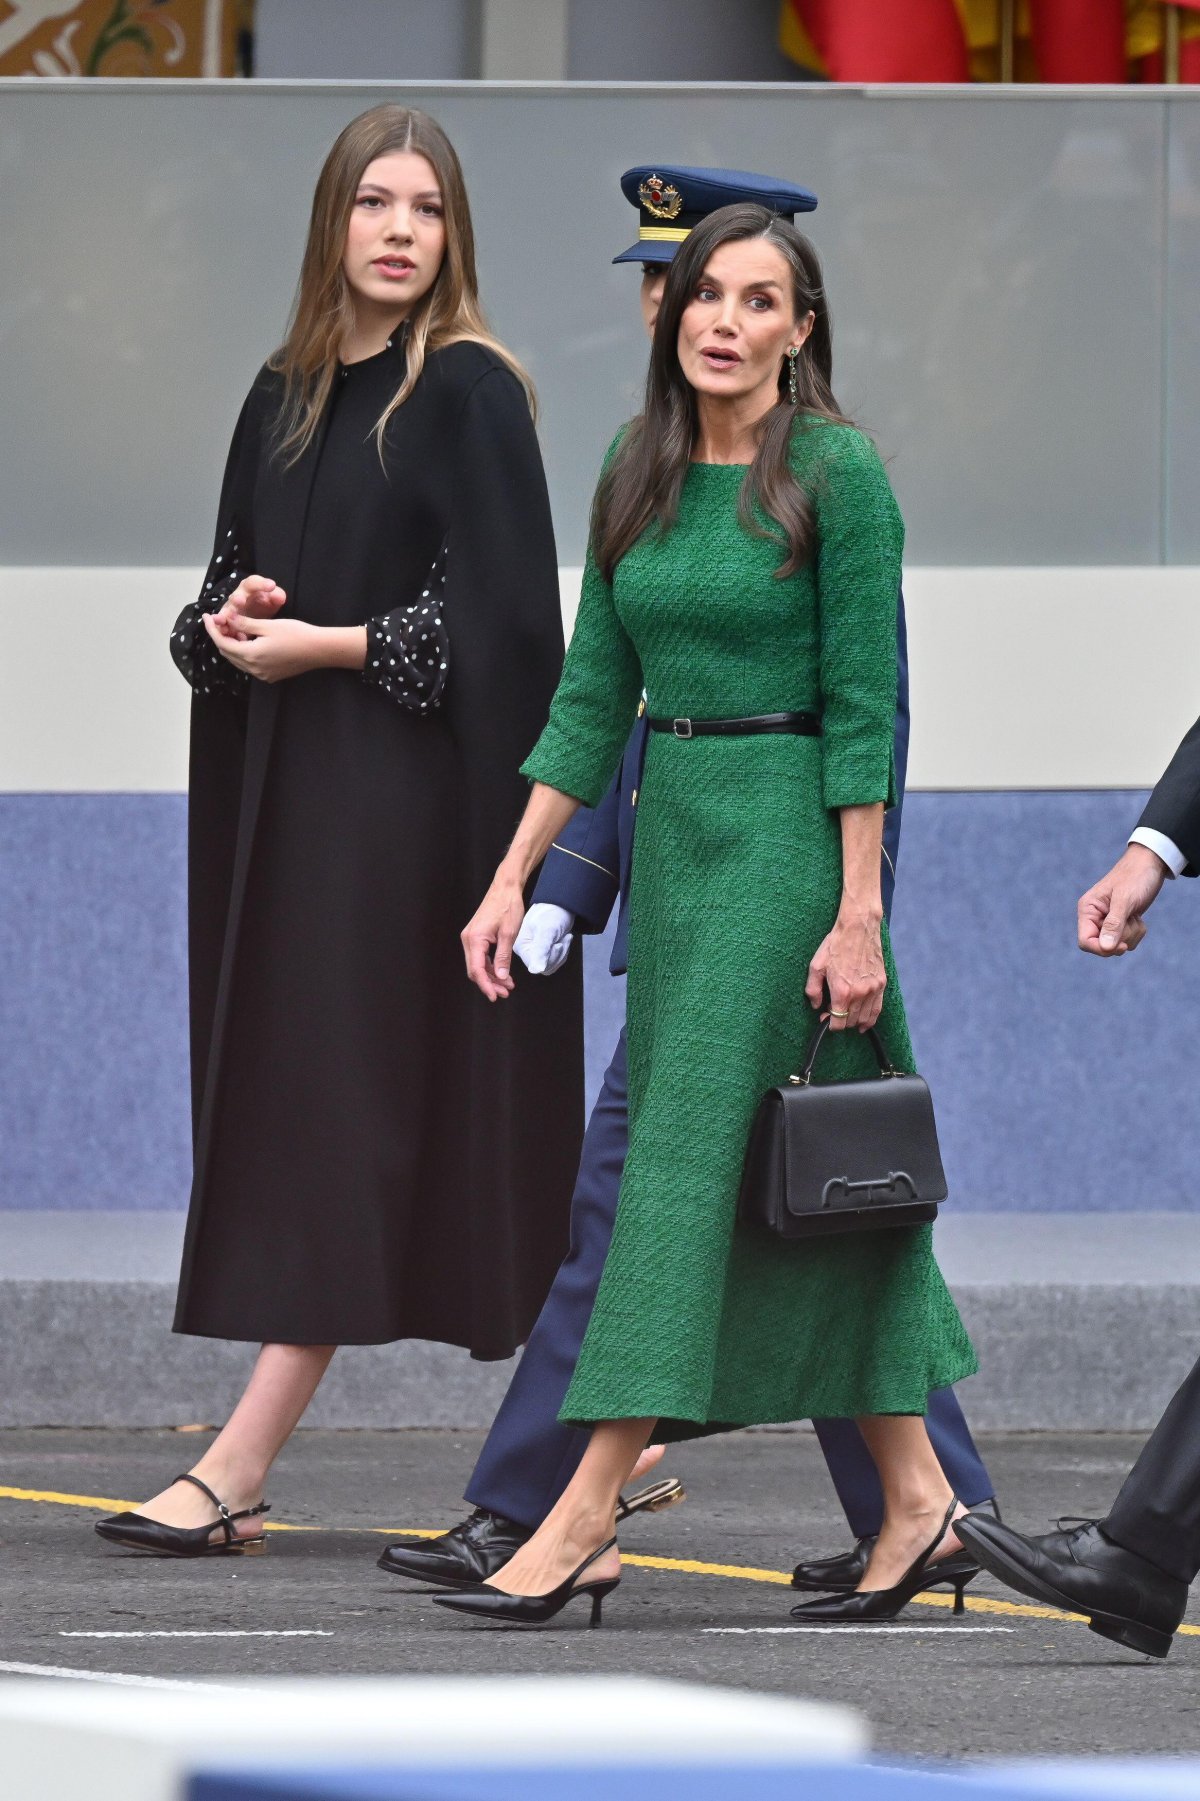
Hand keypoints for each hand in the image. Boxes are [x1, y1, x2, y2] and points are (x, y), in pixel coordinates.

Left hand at [202, 611, 321, 682]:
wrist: (319, 650)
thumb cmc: (296, 634)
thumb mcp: (267, 625)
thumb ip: (244, 624)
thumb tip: (227, 619)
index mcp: (251, 655)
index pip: (222, 643)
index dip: (212, 629)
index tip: (207, 617)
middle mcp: (254, 669)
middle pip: (228, 653)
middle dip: (221, 637)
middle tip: (221, 621)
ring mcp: (262, 675)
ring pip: (238, 660)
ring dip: (233, 645)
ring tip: (235, 628)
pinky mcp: (271, 676)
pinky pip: (250, 665)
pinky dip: (244, 653)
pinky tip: (249, 641)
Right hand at [214, 574, 286, 635]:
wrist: (257, 615)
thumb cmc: (265, 604)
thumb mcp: (273, 600)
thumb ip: (277, 597)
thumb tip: (279, 597)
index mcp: (250, 587)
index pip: (254, 582)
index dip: (261, 584)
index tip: (271, 586)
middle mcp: (237, 596)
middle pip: (236, 596)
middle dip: (237, 599)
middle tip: (240, 601)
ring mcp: (230, 609)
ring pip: (226, 612)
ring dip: (224, 616)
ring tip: (222, 620)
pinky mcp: (226, 622)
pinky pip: (222, 626)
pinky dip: (223, 629)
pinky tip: (224, 633)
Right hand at [462, 869, 526, 1001]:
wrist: (505, 888)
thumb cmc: (508, 906)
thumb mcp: (508, 934)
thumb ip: (503, 957)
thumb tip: (501, 976)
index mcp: (474, 939)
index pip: (476, 969)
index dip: (486, 985)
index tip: (495, 996)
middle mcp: (468, 939)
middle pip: (475, 969)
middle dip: (490, 983)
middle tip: (505, 992)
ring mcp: (471, 938)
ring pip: (478, 964)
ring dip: (492, 976)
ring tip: (508, 985)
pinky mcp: (477, 936)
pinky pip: (481, 957)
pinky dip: (491, 966)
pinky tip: (503, 973)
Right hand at [514, 904, 575, 974]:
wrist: (560, 903)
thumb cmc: (551, 913)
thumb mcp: (547, 931)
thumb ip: (540, 951)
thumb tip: (535, 969)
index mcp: (521, 947)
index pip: (537, 967)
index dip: (551, 958)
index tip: (557, 944)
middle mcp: (525, 951)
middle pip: (545, 967)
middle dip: (558, 954)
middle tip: (561, 939)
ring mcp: (534, 951)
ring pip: (551, 964)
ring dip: (562, 951)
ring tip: (562, 937)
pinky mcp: (543, 950)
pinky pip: (555, 960)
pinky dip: (563, 950)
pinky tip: (563, 939)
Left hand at [805, 905, 885, 1032]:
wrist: (858, 928)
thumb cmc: (835, 945)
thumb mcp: (816, 966)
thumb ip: (813, 989)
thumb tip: (816, 1006)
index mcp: (842, 991)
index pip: (838, 1022)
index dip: (830, 1024)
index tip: (824, 1018)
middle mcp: (860, 994)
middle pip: (850, 1021)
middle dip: (840, 1021)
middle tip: (832, 1013)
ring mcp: (873, 989)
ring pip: (864, 1018)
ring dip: (854, 1022)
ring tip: (846, 1018)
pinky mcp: (881, 984)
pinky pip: (877, 1009)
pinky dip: (870, 1019)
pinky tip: (863, 1022)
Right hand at [1077, 844, 1167, 956]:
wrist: (1150, 864)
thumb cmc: (1135, 877)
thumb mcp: (1125, 900)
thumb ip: (1114, 924)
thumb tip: (1105, 948)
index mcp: (1088, 909)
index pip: (1085, 941)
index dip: (1101, 949)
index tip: (1122, 946)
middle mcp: (1094, 917)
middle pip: (1103, 946)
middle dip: (1122, 938)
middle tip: (1132, 920)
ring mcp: (1107, 921)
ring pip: (1116, 945)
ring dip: (1131, 934)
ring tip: (1135, 915)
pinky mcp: (1120, 923)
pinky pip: (1127, 940)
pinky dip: (1136, 932)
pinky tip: (1137, 916)